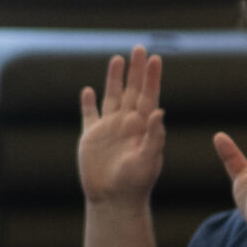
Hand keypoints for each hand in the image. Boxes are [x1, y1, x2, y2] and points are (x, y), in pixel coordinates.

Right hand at [78, 47, 167, 205]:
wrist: (114, 199)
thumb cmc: (136, 182)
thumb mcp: (149, 159)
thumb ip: (154, 136)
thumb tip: (159, 111)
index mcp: (143, 126)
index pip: (149, 95)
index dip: (151, 77)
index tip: (155, 58)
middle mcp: (127, 123)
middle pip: (132, 90)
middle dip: (136, 70)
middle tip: (139, 48)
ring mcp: (109, 129)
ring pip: (112, 97)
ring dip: (114, 78)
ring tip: (118, 59)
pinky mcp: (91, 137)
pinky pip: (89, 115)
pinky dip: (88, 103)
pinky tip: (88, 90)